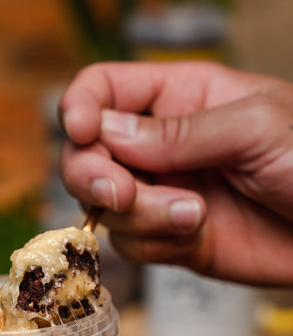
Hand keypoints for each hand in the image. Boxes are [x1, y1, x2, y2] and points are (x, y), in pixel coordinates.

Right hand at [59, 61, 292, 285]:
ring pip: (104, 207)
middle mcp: (159, 146)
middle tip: (121, 192)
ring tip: (193, 214)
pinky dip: (155, 243)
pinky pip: (130, 244)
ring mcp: (162, 194)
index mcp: (179, 97)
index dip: (80, 108)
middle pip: (86, 154)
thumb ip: (179, 133)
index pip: (104, 90)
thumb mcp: (254, 127)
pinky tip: (196, 235)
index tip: (82, 131)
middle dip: (93, 175)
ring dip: (139, 216)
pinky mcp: (169, 239)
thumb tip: (107, 134)